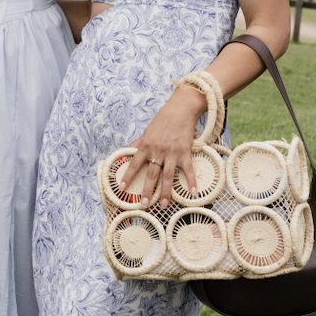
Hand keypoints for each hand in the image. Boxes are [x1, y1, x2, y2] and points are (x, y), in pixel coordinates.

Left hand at [117, 85, 206, 207]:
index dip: (128, 175)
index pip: (134, 163)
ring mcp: (172, 153)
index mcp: (146, 146)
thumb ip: (137, 144)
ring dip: (166, 191)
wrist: (180, 111)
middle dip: (147, 190)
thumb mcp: (146, 132)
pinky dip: (191, 181)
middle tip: (144, 203)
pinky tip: (193, 193)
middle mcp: (158, 151)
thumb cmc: (162, 121)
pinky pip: (188, 169)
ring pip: (168, 175)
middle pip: (151, 174)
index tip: (122, 187)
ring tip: (164, 204)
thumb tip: (125, 152)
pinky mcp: (185, 152)